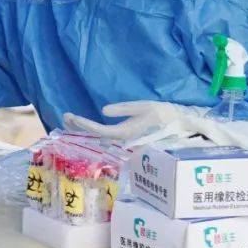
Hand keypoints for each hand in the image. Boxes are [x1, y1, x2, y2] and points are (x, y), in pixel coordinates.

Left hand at [63, 101, 207, 146]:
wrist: (182, 126)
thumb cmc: (165, 114)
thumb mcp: (145, 107)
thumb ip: (124, 109)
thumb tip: (103, 111)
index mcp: (127, 133)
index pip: (99, 130)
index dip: (83, 124)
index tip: (70, 116)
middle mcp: (124, 140)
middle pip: (96, 135)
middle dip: (80, 126)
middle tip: (65, 116)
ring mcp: (125, 140)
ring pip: (100, 137)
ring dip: (85, 129)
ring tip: (70, 119)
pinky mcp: (127, 138)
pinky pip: (106, 136)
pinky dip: (94, 130)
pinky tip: (86, 125)